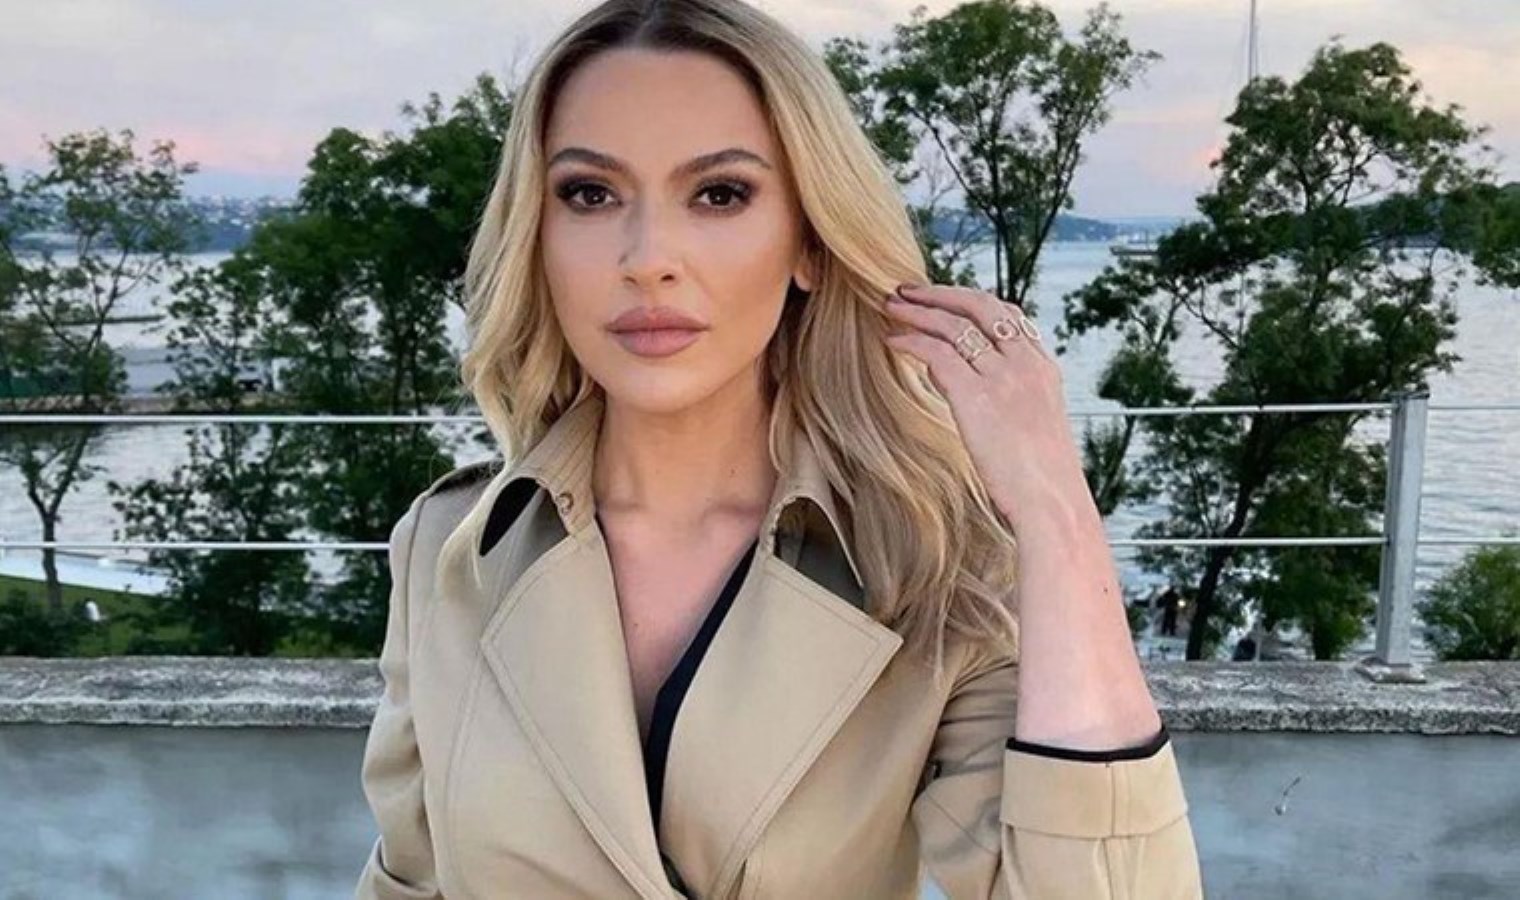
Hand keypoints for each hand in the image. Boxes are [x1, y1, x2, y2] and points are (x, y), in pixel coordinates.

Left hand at [881, 282, 1082, 534]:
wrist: (1052, 504)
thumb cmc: (1042, 482)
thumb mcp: (1034, 429)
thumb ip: (1008, 402)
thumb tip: (967, 392)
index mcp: (1043, 368)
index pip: (1008, 316)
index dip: (971, 301)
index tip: (944, 299)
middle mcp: (1025, 364)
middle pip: (980, 306)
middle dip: (940, 293)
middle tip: (908, 289)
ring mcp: (1003, 377)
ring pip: (954, 324)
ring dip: (918, 311)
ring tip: (890, 307)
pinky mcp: (977, 396)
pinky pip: (937, 354)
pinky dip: (911, 341)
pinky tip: (893, 341)